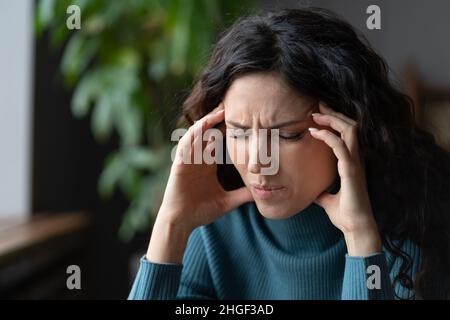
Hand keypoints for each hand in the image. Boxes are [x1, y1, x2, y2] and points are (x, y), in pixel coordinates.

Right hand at [157, 102, 252, 231]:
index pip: (219, 140)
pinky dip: (194, 134)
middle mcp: (197, 158)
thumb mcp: (227, 201)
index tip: (245, 118)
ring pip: (197, 134)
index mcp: (207, 163)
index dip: (229, 128)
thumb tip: (261, 194)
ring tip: (221, 110)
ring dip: (208, 121)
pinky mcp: (179, 164)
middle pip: (209, 132)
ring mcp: (188, 159)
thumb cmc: (201, 211)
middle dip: (220, 119)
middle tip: (235, 105)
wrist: (182, 222)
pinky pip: (186, 144)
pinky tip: (203, 125)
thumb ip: (242, 195)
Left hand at [309, 102, 380, 255]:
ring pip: (350, 131)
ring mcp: (356, 164)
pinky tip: (314, 133)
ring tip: (315, 114)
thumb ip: (322, 191)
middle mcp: (356, 159)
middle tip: (317, 106)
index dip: (335, 122)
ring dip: (332, 120)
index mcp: (352, 163)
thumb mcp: (327, 199)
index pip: (347, 134)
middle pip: (350, 126)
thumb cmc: (345, 214)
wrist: (355, 228)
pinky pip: (341, 147)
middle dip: (333, 114)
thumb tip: (312, 191)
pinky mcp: (351, 171)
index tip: (318, 115)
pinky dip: (328, 136)